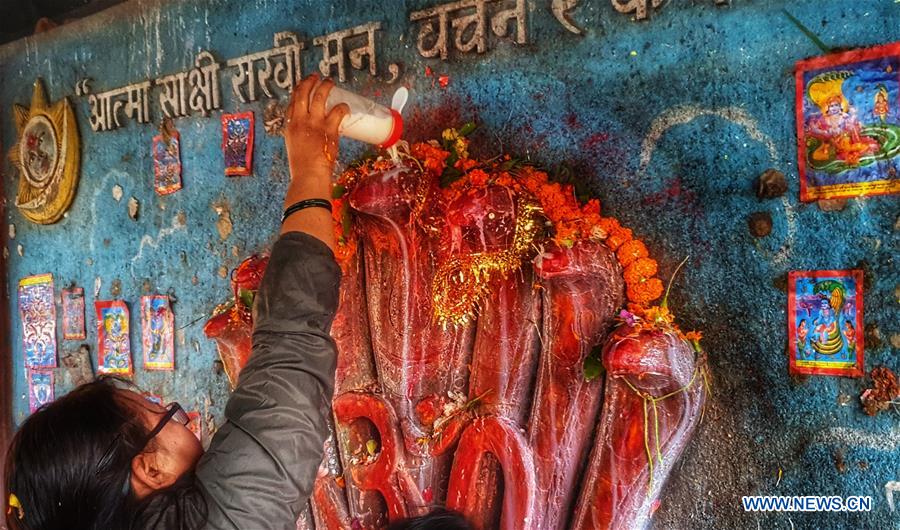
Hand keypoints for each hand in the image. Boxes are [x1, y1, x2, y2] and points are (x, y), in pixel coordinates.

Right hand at [279, 74, 348, 247]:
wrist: (309, 176)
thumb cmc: (302, 168)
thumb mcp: (295, 148)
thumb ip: (300, 138)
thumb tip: (309, 135)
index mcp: (290, 126)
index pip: (292, 102)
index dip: (298, 91)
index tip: (304, 86)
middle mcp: (300, 121)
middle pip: (303, 93)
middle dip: (309, 82)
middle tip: (316, 77)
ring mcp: (315, 124)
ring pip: (319, 96)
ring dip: (326, 86)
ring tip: (330, 82)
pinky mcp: (329, 129)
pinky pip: (338, 111)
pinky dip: (342, 107)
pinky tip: (345, 106)